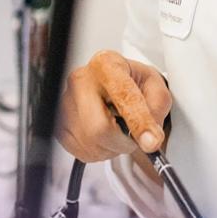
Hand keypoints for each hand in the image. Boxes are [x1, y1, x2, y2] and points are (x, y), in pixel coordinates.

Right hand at [58, 50, 170, 164]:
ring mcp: (65, 103)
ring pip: (92, 144)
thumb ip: (157, 106)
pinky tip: (105, 135)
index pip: (123, 96)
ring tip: (119, 130)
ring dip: (113, 147)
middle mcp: (81, 80)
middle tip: (133, 136)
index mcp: (106, 65)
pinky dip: (101, 151)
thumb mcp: (155, 85)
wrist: (111, 84)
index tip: (151, 141)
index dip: (139, 122)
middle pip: (99, 128)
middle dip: (122, 141)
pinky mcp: (59, 125)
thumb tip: (150, 136)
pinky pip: (83, 153)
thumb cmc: (131, 82)